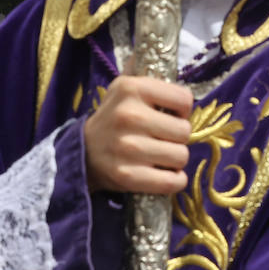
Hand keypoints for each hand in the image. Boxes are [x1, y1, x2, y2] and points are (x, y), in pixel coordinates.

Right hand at [83, 75, 192, 194]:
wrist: (83, 152)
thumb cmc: (115, 120)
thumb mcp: (127, 90)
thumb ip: (157, 88)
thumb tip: (186, 96)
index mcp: (131, 89)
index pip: (184, 99)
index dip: (182, 110)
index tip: (169, 116)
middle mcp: (129, 116)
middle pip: (185, 131)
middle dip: (177, 137)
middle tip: (162, 139)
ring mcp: (127, 147)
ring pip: (181, 156)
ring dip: (175, 159)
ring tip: (159, 156)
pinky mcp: (127, 176)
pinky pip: (172, 182)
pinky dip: (174, 181)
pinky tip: (163, 174)